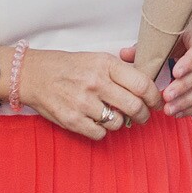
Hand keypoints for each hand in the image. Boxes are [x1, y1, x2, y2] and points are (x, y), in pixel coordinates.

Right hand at [20, 48, 154, 140]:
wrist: (34, 74)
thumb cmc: (69, 67)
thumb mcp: (97, 59)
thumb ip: (121, 71)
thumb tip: (147, 86)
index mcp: (106, 64)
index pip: (142, 83)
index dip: (154, 97)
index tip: (157, 102)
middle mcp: (95, 82)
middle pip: (135, 106)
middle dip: (144, 115)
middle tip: (144, 117)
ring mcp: (83, 103)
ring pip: (118, 122)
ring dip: (121, 122)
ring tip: (114, 115)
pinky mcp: (71, 120)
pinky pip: (100, 134)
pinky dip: (102, 131)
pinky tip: (97, 121)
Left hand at [118, 27, 191, 118]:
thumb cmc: (178, 36)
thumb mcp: (165, 36)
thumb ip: (145, 46)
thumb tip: (124, 54)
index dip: (188, 63)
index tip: (174, 73)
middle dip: (183, 87)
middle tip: (166, 96)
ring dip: (186, 101)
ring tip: (169, 109)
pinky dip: (191, 108)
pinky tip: (177, 113)